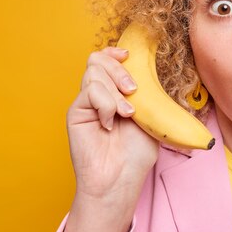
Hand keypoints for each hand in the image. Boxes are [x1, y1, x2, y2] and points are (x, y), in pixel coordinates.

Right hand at [66, 47, 158, 202]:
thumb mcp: (151, 115)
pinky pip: (90, 91)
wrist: (121, 179)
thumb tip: (155, 67)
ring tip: (127, 113)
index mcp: (115, 92)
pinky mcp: (76, 112)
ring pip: (94, 72)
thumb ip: (147, 91)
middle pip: (98, 59)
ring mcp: (86, 103)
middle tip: (134, 90)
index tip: (130, 55)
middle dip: (120, 69)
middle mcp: (98, 94)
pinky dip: (106, 104)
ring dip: (116, 90)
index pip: (107, 59)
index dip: (116, 52)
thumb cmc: (136, 153)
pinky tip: (110, 123)